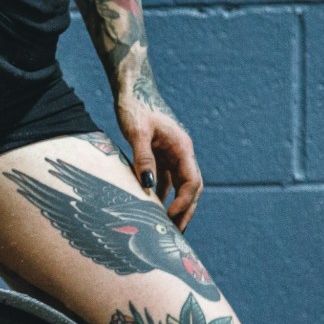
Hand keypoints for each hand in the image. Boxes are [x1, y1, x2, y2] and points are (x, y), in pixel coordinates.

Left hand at [116, 76, 201, 231]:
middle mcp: (181, 152)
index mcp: (182, 147)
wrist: (132, 87)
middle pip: (191, 189)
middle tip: (175, 235)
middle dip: (185, 212)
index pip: (192, 182)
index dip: (183, 203)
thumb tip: (148, 186)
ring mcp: (172, 154)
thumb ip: (143, 159)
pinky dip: (161, 196)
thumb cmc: (135, 106)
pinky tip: (150, 209)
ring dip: (174, 207)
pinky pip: (165, 180)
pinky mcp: (161, 154)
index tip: (168, 218)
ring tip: (165, 229)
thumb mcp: (137, 132)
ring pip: (179, 186)